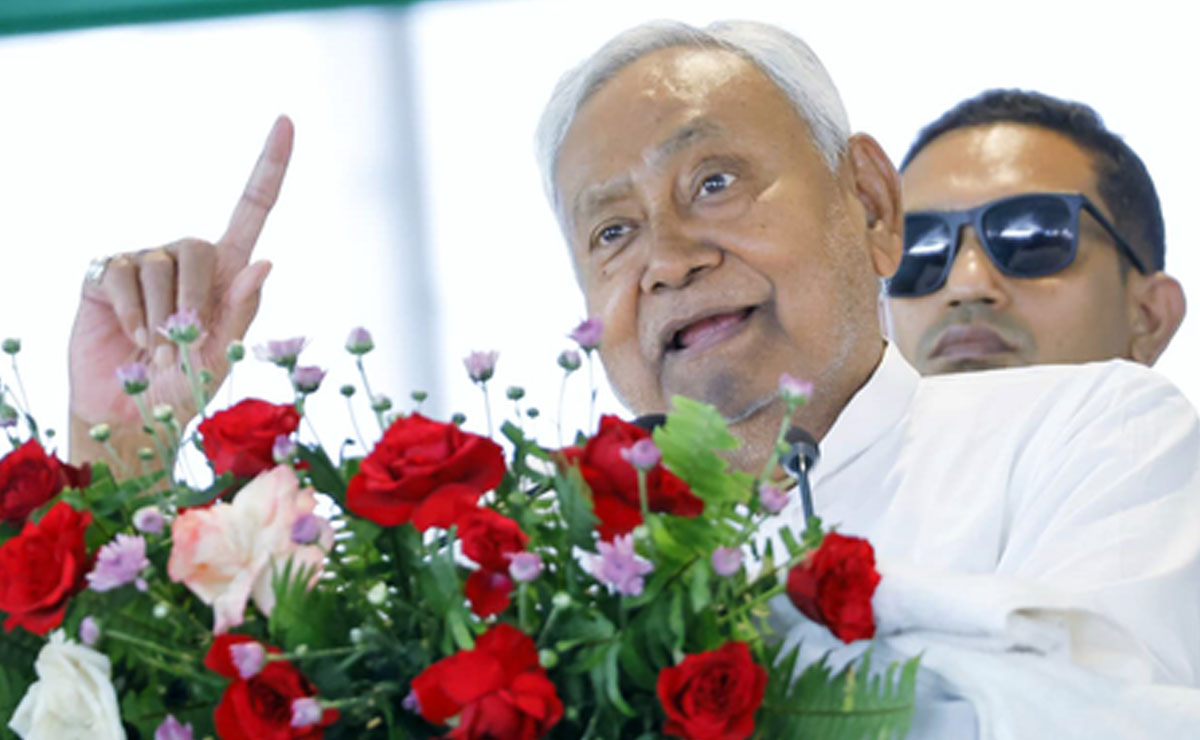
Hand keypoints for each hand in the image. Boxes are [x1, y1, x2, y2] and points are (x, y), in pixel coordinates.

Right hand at [67, 116, 293, 462]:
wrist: (129, 414)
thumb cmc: (184, 388)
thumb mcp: (223, 357)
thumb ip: (242, 312)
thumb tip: (264, 261)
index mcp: (228, 273)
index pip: (252, 209)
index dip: (270, 166)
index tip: (286, 121)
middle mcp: (188, 258)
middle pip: (200, 245)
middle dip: (194, 300)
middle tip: (181, 343)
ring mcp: (145, 262)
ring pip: (162, 264)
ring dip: (161, 316)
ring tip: (156, 348)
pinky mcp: (108, 274)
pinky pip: (124, 276)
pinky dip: (132, 313)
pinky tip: (131, 336)